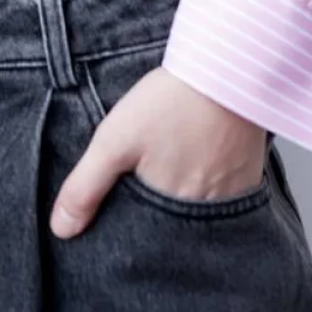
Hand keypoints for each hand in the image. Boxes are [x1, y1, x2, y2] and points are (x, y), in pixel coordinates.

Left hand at [50, 65, 267, 238]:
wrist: (224, 68)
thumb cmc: (170, 102)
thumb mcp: (114, 141)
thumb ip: (86, 187)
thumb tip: (62, 230)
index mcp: (171, 212)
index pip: (148, 243)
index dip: (132, 232)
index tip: (121, 216)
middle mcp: (207, 214)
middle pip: (174, 230)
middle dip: (157, 219)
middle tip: (148, 184)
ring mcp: (233, 196)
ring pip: (199, 214)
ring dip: (183, 202)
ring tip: (172, 171)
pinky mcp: (249, 177)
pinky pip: (225, 197)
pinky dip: (209, 187)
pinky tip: (197, 163)